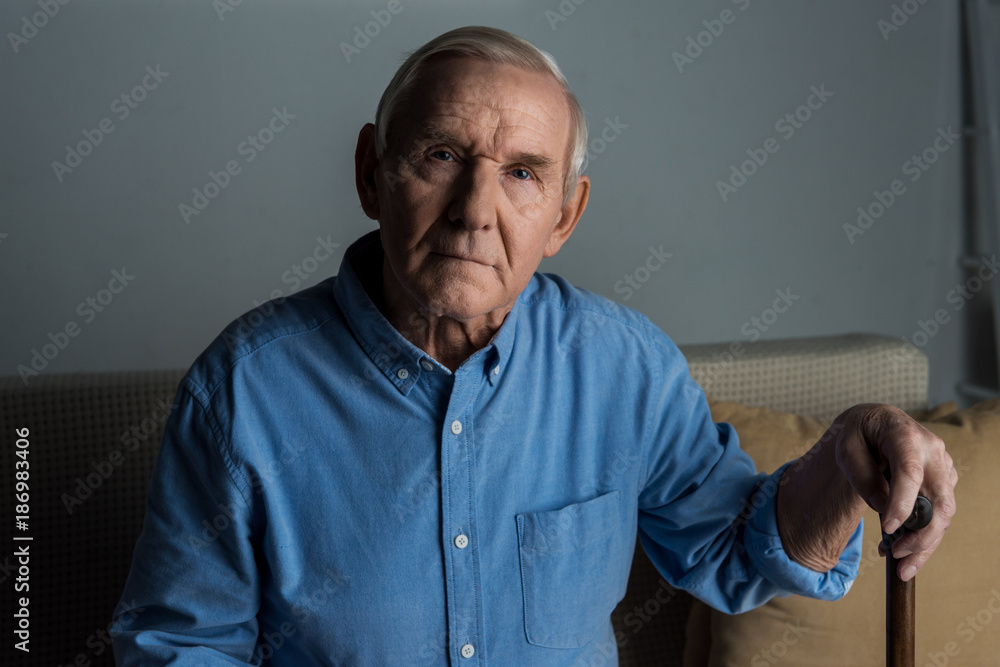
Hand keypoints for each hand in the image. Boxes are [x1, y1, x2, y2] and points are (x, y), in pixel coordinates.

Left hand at [832, 403, 957, 580]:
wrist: (877, 423)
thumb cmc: (858, 435)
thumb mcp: (847, 450)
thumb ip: (863, 477)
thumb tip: (883, 509)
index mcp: (905, 435)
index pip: (910, 473)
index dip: (902, 504)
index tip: (888, 530)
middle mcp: (932, 450)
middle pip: (939, 501)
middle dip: (922, 537)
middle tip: (898, 560)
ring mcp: (943, 466)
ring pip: (945, 513)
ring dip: (925, 543)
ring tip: (901, 565)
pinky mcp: (945, 481)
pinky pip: (940, 513)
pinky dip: (924, 534)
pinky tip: (901, 546)